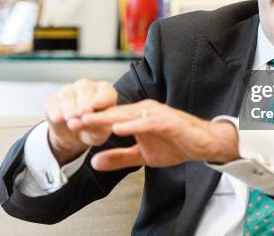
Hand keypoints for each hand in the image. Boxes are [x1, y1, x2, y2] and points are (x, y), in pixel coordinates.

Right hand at [45, 79, 117, 164]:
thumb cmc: (93, 131)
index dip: (100, 99)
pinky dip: (56, 112)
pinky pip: (53, 102)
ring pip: (68, 94)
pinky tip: (59, 120)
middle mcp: (87, 86)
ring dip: (69, 109)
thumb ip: (95, 128)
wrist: (74, 136)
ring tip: (71, 123)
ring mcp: (69, 90)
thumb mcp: (99, 134)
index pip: (106, 91)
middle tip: (81, 116)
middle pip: (84, 88)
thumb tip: (79, 122)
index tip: (94, 109)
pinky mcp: (53, 99)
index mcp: (105, 92)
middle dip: (83, 104)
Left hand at [81, 99, 239, 170]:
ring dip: (106, 118)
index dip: (90, 122)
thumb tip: (95, 163)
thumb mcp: (142, 156)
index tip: (69, 125)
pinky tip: (119, 128)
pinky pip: (147, 122)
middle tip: (70, 120)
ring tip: (87, 121)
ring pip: (127, 115)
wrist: (203, 144)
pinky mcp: (168, 121)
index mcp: (137, 117)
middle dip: (91, 117)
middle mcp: (144, 111)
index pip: (109, 118)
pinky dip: (133, 125)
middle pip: (113, 113)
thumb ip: (119, 158)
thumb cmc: (175, 145)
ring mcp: (156, 114)